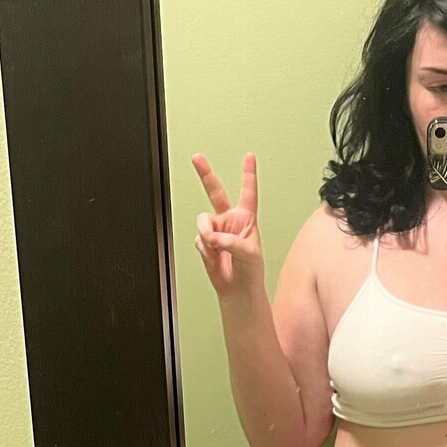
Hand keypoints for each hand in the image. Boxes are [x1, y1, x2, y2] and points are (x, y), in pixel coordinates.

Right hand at [190, 152, 263, 297]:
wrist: (237, 290)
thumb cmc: (250, 271)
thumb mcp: (248, 254)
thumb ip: (230, 241)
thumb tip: (212, 236)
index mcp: (246, 219)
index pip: (248, 192)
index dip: (248, 174)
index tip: (249, 156)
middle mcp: (230, 220)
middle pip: (215, 192)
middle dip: (205, 174)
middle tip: (196, 158)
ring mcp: (216, 230)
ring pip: (203, 221)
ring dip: (207, 234)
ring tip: (216, 248)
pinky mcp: (205, 242)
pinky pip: (199, 239)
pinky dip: (205, 250)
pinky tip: (214, 258)